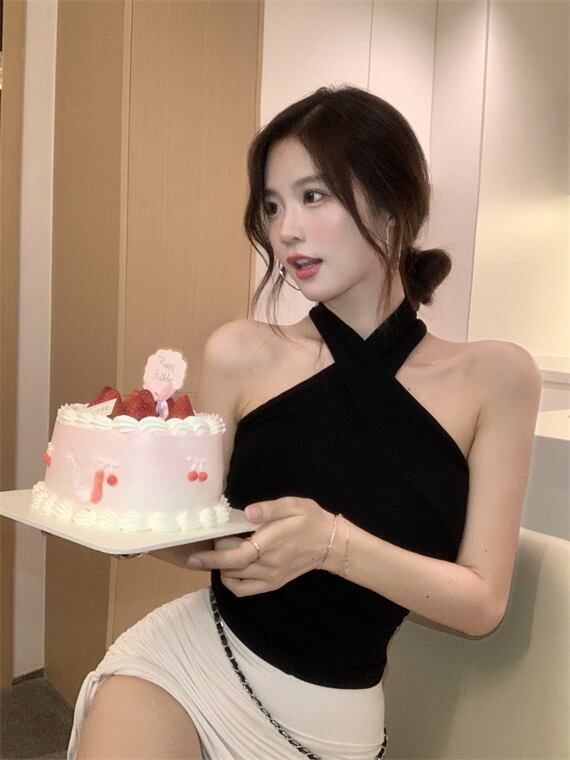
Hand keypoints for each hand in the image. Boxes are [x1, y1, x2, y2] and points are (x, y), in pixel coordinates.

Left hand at [188, 497, 333, 596]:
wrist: (330, 543)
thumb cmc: (309, 519)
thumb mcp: (293, 505)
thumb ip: (269, 509)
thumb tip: (248, 512)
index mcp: (271, 544)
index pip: (236, 556)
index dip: (213, 557)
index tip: (194, 555)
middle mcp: (268, 565)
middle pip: (231, 567)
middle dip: (214, 557)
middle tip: (210, 542)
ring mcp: (270, 578)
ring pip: (235, 579)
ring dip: (222, 567)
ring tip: (221, 552)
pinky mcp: (272, 585)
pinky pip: (244, 590)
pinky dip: (231, 582)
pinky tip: (230, 568)